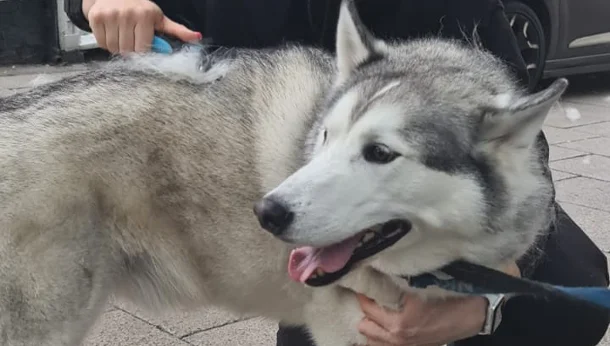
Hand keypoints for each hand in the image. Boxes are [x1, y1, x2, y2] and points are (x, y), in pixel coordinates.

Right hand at [83, 0, 200, 53]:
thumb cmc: (140, 9)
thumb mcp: (160, 19)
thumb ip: (178, 30)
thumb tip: (197, 38)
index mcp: (145, 16)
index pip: (143, 49)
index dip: (142, 53)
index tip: (142, 47)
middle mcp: (127, 14)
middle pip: (128, 51)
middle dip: (130, 51)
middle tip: (131, 42)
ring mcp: (110, 15)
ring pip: (114, 48)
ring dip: (117, 48)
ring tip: (122, 36)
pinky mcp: (96, 17)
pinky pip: (101, 43)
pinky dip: (106, 43)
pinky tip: (111, 32)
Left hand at [356, 262, 520, 345]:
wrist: (476, 313)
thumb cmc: (454, 291)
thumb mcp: (427, 278)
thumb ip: (401, 274)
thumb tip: (377, 259)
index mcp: (403, 312)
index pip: (368, 296)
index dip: (363, 282)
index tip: (360, 271)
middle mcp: (399, 330)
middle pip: (365, 315)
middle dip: (364, 300)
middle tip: (366, 285)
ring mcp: (403, 342)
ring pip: (369, 333)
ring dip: (368, 318)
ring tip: (370, 303)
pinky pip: (381, 344)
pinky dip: (376, 334)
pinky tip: (376, 322)